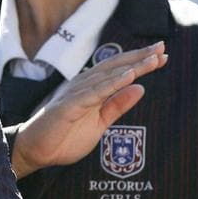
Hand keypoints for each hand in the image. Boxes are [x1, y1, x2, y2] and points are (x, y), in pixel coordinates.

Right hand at [11, 42, 165, 178]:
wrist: (36, 151)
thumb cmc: (64, 137)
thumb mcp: (99, 123)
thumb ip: (117, 106)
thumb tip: (140, 88)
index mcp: (91, 89)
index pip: (118, 70)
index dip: (139, 62)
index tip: (161, 55)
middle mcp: (84, 86)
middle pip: (114, 67)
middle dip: (139, 57)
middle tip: (161, 47)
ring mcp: (75, 94)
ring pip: (107, 76)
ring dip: (130, 66)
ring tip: (151, 59)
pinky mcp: (69, 106)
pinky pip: (93, 93)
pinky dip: (111, 84)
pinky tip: (128, 76)